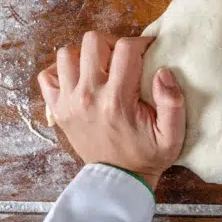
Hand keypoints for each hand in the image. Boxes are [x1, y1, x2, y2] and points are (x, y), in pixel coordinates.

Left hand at [38, 31, 185, 189]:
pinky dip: (61, 71)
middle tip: (123, 58)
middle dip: (112, 43)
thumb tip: (163, 71)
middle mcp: (88, 95)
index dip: (141, 43)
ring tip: (101, 68)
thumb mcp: (172, 135)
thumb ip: (173, 102)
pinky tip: (79, 78)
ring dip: (85, 55)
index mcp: (117, 99)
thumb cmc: (147, 155)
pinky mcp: (57, 109)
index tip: (148, 51)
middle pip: (93, 42)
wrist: (118, 180)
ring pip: (67, 54)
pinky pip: (47, 75)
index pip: (126, 48)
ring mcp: (68, 101)